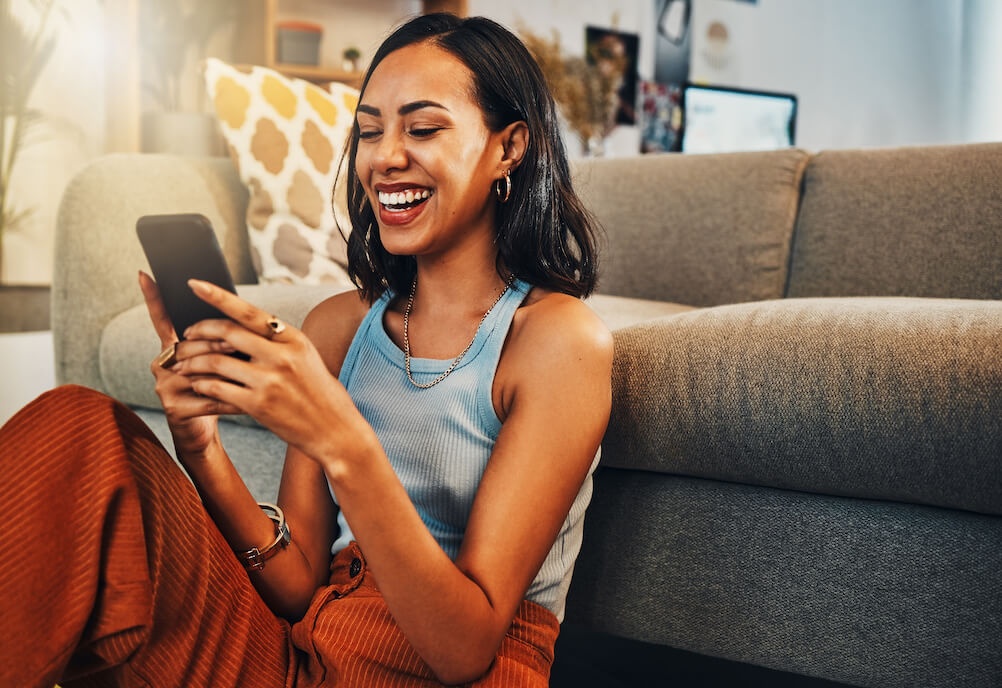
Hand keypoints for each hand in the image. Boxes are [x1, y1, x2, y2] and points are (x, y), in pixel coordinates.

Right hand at [139, 271, 235, 458]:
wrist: (204, 434)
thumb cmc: (217, 390)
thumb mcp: (218, 362)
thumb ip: (221, 340)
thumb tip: (241, 315)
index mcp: (172, 348)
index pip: (161, 318)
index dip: (152, 297)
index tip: (144, 273)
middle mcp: (162, 363)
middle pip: (192, 344)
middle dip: (221, 343)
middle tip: (246, 347)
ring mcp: (164, 385)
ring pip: (200, 369)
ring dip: (228, 370)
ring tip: (252, 372)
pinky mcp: (175, 407)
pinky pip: (210, 396)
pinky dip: (232, 398)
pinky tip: (249, 402)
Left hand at [170, 279, 371, 463]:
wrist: (334, 430)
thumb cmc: (319, 392)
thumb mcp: (305, 357)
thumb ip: (277, 341)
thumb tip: (242, 325)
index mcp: (293, 338)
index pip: (248, 311)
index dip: (218, 296)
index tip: (195, 284)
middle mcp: (281, 356)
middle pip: (227, 333)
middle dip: (198, 331)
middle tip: (185, 335)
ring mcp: (269, 381)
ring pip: (215, 362)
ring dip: (192, 362)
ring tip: (183, 365)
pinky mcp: (258, 405)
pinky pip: (217, 388)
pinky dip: (201, 385)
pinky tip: (197, 385)